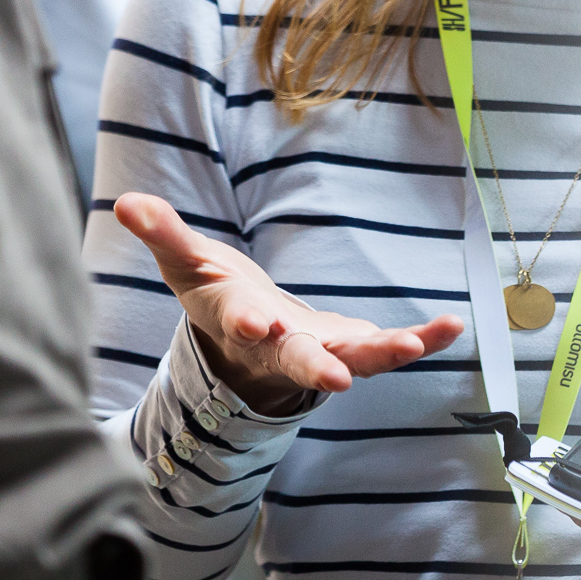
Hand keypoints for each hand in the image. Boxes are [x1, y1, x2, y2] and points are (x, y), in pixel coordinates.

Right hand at [115, 192, 464, 414]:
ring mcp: (320, 350)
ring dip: (383, 354)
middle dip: (316, 366)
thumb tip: (126, 202)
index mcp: (237, 321)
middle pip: (299, 360)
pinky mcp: (353, 346)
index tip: (257, 325)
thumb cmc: (216, 294)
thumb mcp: (186, 261)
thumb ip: (162, 233)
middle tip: (337, 377)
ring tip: (415, 344)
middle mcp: (280, 347)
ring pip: (352, 359)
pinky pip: (389, 345)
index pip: (238, 322)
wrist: (248, 337)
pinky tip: (453, 326)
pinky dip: (422, 338)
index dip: (246, 323)